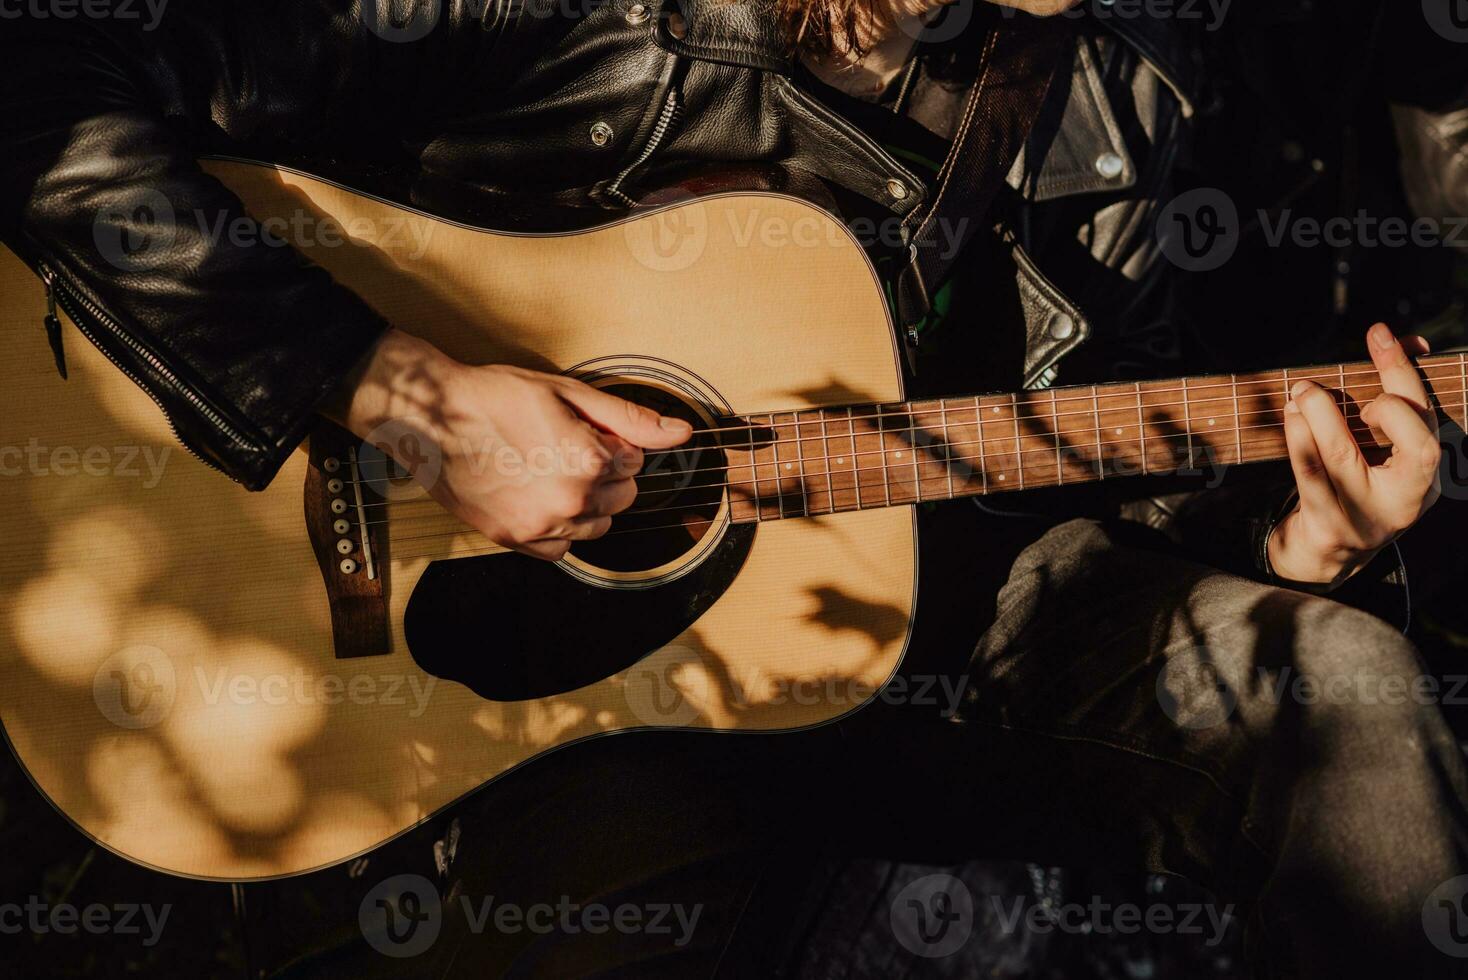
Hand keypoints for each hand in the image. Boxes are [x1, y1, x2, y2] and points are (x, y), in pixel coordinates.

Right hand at [330, 329, 691, 559]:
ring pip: (598, 525)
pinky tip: (540, 496)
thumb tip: (680, 433)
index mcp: (589, 461)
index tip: (584, 429)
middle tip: (566, 446)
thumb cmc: (495, 397)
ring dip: (587, 501)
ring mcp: (542, 525)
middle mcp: (570, 501)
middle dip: (606, 471)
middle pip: (622, 495)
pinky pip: (562, 548)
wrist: (430, 418)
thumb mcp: (568, 393)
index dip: (613, 441)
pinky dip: (560, 528)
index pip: (635, 460)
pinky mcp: (516, 539)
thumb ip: (630, 418)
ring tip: (551, 469)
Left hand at [1270, 323, 1441, 585]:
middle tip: (1359, 392)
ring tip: (1302, 390)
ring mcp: (1368, 516)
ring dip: (1321, 415)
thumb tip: (1409, 340)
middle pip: (1416, 446)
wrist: (1328, 553)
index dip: (1404, 373)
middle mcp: (1407, 499)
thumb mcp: (1385, 450)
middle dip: (1387, 406)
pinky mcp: (1327, 525)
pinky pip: (1309, 475)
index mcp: (1427, 477)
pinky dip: (1299, 437)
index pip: (1428, 421)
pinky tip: (1291, 414)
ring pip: (1345, 458)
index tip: (1379, 334)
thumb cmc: (1359, 484)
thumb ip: (1395, 398)